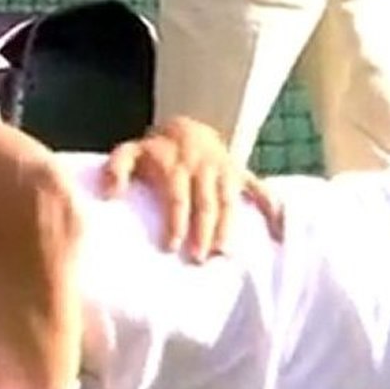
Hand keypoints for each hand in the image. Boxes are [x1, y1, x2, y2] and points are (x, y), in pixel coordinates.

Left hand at [100, 117, 282, 261]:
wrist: (186, 129)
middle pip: (205, 204)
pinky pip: (260, 190)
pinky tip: (280, 234)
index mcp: (176, 167)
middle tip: (200, 259)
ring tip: (225, 254)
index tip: (171, 247)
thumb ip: (116, 169)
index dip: (175, 222)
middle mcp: (202, 169)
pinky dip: (273, 209)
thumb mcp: (129, 152)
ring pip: (229, 202)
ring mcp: (224, 172)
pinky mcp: (240, 175)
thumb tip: (109, 193)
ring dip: (228, 228)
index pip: (177, 198)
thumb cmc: (153, 151)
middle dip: (203, 232)